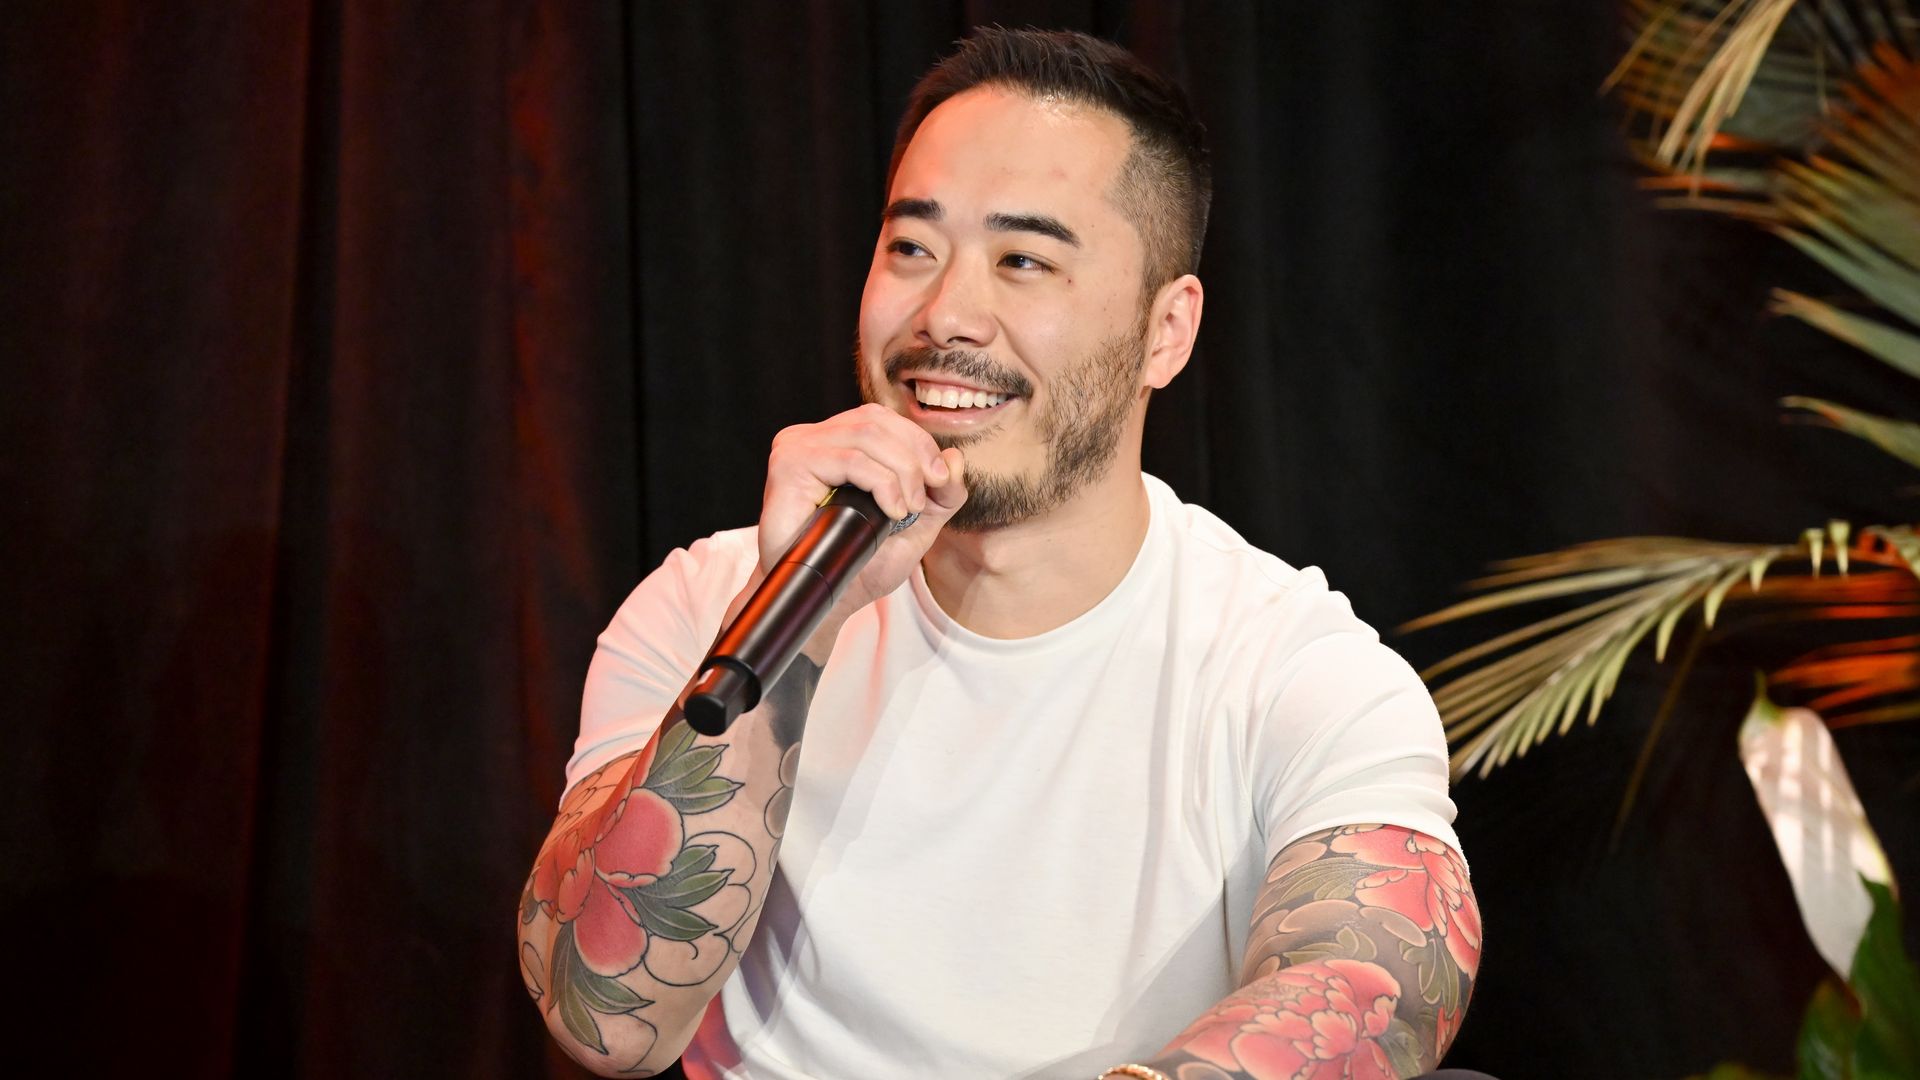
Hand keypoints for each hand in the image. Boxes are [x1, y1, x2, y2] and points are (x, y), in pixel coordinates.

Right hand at [757, 403, 966, 658]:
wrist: (827, 600)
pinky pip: (849, 459)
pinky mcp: (790, 465)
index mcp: (837, 442)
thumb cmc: (860, 563)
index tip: (941, 481)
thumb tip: (955, 457)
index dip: (918, 442)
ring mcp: (797, 447)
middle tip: (928, 496)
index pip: (881, 418)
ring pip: (867, 435)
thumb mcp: (916, 524)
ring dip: (902, 472)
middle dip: (915, 457)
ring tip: (907, 509)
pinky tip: (891, 510)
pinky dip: (881, 483)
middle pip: (876, 421)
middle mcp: (814, 438)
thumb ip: (941, 492)